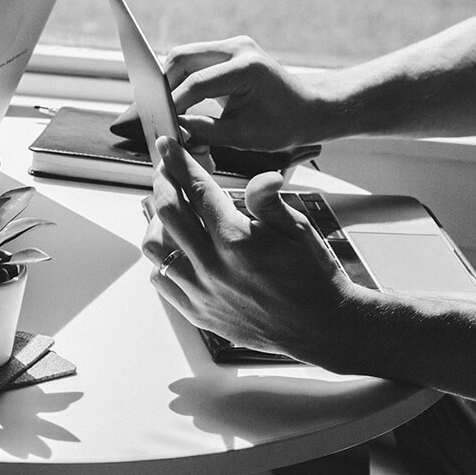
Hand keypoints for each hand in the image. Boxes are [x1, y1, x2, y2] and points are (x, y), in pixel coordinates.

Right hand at [114, 36, 323, 151]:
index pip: (196, 83)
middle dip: (164, 85)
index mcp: (246, 68)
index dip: (173, 104)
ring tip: (166, 107)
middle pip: (182, 58)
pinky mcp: (229, 50)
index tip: (159, 122)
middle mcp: (237, 48)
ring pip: (184, 55)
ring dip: (171, 80)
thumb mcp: (243, 137)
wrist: (310, 108)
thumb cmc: (284, 125)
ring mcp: (233, 45)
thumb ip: (204, 131)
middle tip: (156, 112)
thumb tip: (173, 131)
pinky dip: (183, 77)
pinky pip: (195, 59)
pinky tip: (179, 99)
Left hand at [141, 135, 354, 362]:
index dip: (179, 162)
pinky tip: (174, 247)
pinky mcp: (197, 312)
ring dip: (156, 221)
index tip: (168, 146)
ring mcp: (201, 292)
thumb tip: (262, 175)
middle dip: (162, 183)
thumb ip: (269, 201)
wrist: (320, 327)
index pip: (196, 190)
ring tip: (166, 209)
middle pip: (167, 212)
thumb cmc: (313, 275)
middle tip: (165, 171)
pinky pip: (160, 279)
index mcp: (237, 240)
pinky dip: (161, 259)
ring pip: (155, 247)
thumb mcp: (298, 230)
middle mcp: (213, 266)